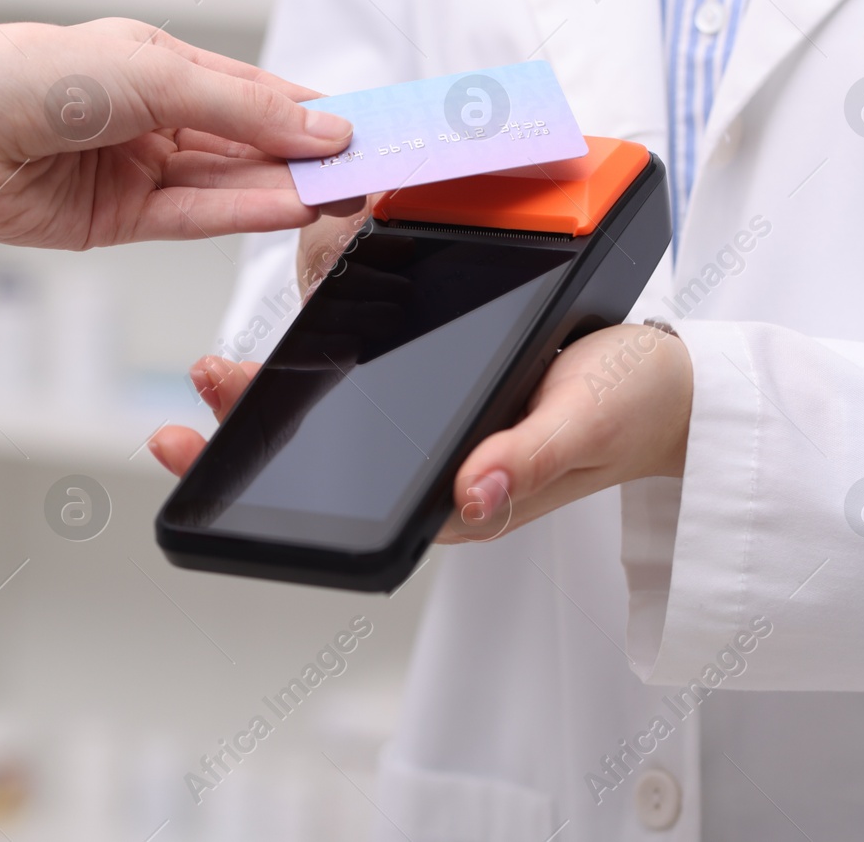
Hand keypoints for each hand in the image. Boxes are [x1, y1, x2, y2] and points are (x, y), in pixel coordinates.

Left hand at [0, 18, 361, 247]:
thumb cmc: (40, 75)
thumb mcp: (157, 77)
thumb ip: (243, 111)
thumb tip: (321, 129)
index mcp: (161, 67)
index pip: (256, 93)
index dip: (311, 110)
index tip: (365, 127)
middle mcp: (155, 119)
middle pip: (248, 143)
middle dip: (306, 157)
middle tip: (366, 172)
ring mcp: (140, 170)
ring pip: (229, 184)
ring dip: (286, 189)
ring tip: (341, 195)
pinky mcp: (122, 219)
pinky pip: (197, 218)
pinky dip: (245, 214)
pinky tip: (293, 209)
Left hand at [148, 323, 692, 541]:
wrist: (667, 387)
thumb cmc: (631, 406)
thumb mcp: (583, 421)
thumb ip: (528, 460)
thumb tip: (469, 497)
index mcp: (465, 501)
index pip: (353, 510)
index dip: (275, 491)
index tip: (207, 452)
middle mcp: (440, 479)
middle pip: (331, 471)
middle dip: (254, 438)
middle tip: (196, 397)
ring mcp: (437, 445)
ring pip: (342, 431)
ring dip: (279, 404)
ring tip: (219, 375)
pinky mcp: (444, 408)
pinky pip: (371, 398)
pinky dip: (323, 376)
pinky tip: (290, 353)